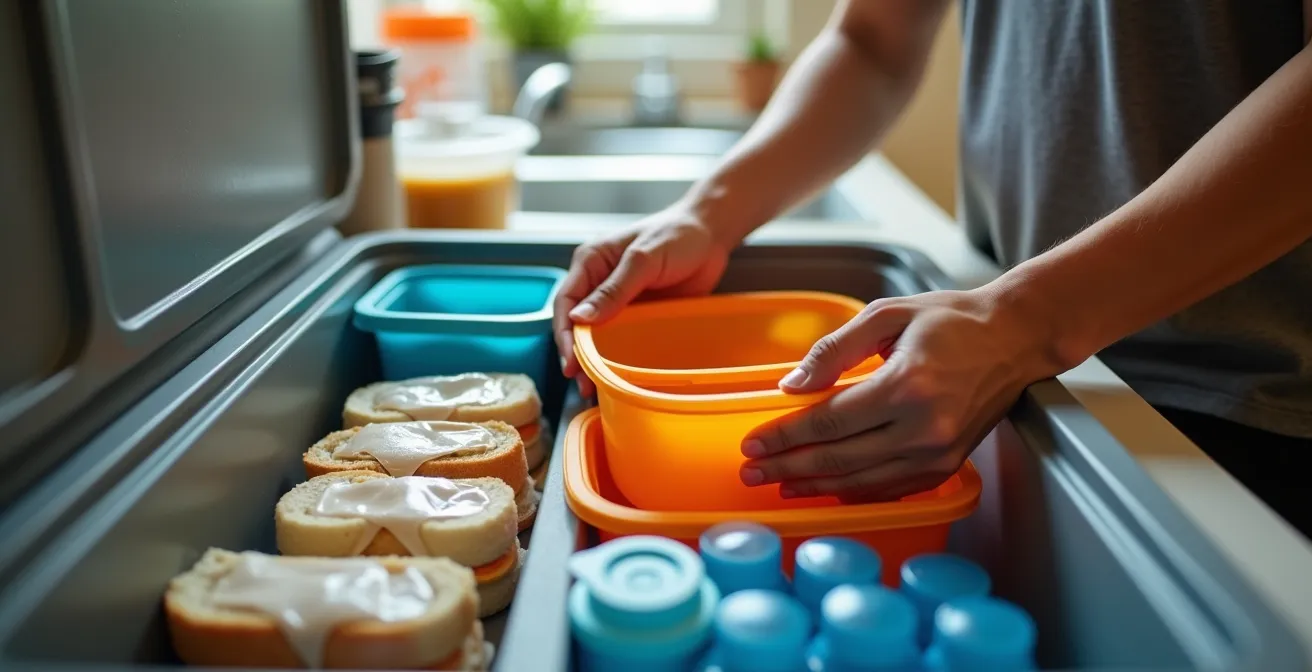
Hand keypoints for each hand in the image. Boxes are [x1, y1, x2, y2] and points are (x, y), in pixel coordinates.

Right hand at [553, 204, 733, 395]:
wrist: (712, 235)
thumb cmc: (677, 235)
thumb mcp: (643, 260)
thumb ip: (613, 290)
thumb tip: (579, 318)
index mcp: (591, 262)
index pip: (565, 302)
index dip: (564, 333)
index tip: (571, 360)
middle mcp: (599, 282)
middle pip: (576, 323)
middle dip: (575, 354)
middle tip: (581, 382)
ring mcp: (619, 300)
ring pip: (597, 335)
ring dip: (593, 361)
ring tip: (593, 388)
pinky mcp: (638, 313)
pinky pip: (621, 338)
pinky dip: (615, 358)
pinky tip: (615, 376)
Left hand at [738, 288, 1062, 501]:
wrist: (1014, 339)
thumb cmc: (950, 321)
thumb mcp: (886, 315)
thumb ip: (834, 349)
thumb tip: (792, 385)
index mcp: (906, 385)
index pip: (829, 420)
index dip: (785, 436)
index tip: (753, 443)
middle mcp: (923, 428)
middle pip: (839, 459)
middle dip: (788, 467)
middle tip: (751, 472)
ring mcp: (937, 454)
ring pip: (861, 482)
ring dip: (815, 486)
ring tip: (779, 484)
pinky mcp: (946, 466)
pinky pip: (889, 488)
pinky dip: (853, 492)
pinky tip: (825, 489)